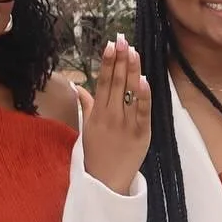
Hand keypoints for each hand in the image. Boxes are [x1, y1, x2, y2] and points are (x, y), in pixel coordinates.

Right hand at [78, 34, 151, 194]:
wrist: (106, 181)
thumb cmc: (96, 153)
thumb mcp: (87, 127)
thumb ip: (86, 105)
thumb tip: (77, 86)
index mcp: (98, 113)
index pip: (103, 82)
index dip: (108, 63)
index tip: (110, 45)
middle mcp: (111, 115)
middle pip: (117, 83)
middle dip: (121, 60)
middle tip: (123, 40)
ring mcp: (127, 124)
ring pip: (131, 93)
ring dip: (133, 71)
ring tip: (134, 52)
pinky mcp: (142, 133)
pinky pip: (143, 112)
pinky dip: (144, 96)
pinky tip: (144, 80)